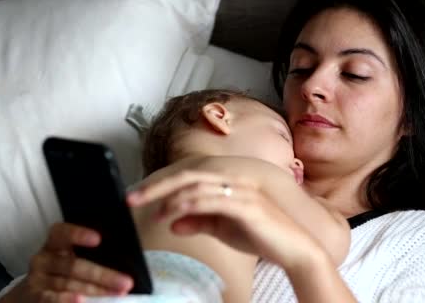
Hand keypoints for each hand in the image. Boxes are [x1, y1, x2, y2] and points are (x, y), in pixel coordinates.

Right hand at [1, 223, 132, 302]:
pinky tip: (81, 300)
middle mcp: (43, 259)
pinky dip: (67, 300)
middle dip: (102, 275)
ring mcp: (37, 279)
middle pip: (73, 265)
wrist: (36, 293)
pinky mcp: (36, 296)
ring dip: (96, 291)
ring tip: (117, 293)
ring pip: (69, 285)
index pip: (62, 233)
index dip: (78, 234)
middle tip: (126, 282)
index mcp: (54, 243)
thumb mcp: (74, 255)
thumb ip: (95, 249)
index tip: (98, 239)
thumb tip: (126, 231)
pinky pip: (52, 298)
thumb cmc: (66, 269)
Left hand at [128, 169, 323, 269]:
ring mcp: (241, 191)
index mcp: (226, 183)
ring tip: (151, 211)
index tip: (136, 196)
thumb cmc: (260, 235)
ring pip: (198, 185)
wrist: (293, 249)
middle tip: (131, 198)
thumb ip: (199, 221)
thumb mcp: (222, 228)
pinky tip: (173, 212)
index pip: (187, 176)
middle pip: (187, 175)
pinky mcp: (248, 206)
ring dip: (171, 198)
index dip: (161, 184)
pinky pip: (213, 200)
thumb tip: (173, 221)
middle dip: (157, 186)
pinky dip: (189, 204)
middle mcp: (233, 181)